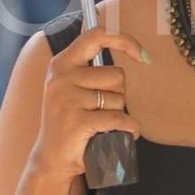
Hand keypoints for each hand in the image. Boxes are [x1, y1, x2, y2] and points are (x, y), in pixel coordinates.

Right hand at [31, 25, 146, 179]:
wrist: (52, 158)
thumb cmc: (70, 120)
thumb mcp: (71, 87)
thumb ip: (90, 68)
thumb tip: (132, 49)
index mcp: (61, 64)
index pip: (96, 36)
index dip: (124, 40)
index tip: (142, 56)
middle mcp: (61, 77)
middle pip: (117, 74)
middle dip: (119, 94)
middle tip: (100, 110)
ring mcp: (68, 99)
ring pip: (119, 99)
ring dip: (119, 114)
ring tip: (100, 125)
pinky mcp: (78, 121)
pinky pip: (120, 119)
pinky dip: (129, 129)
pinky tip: (121, 135)